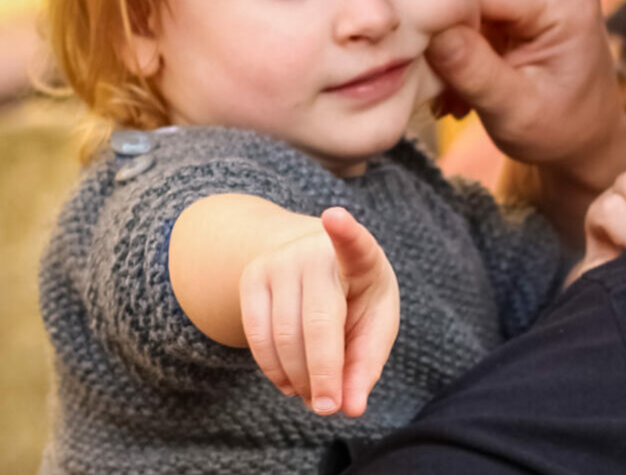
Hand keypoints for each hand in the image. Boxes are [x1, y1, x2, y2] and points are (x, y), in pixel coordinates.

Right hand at [238, 207, 398, 417]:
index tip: (334, 216)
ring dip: (298, 378)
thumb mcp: (374, 324)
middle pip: (316, 322)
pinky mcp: (251, 278)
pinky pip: (257, 336)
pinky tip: (290, 384)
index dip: (346, 231)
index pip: (354, 243)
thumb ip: (367, 364)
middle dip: (322, 374)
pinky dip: (273, 370)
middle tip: (328, 408)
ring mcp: (278, 262)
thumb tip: (351, 408)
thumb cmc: (355, 299)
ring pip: (282, 336)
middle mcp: (315, 253)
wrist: (310, 262)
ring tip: (313, 396)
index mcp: (360, 258)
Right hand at [427, 0, 625, 192]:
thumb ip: (473, 71)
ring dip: (448, 28)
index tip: (422, 67)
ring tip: (458, 79)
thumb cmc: (557, 127)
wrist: (586, 127)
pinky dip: (460, 21)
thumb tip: (431, 31)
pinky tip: (469, 57)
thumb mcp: (514, 113)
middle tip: (440, 85)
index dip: (436, 20)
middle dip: (442, 27)